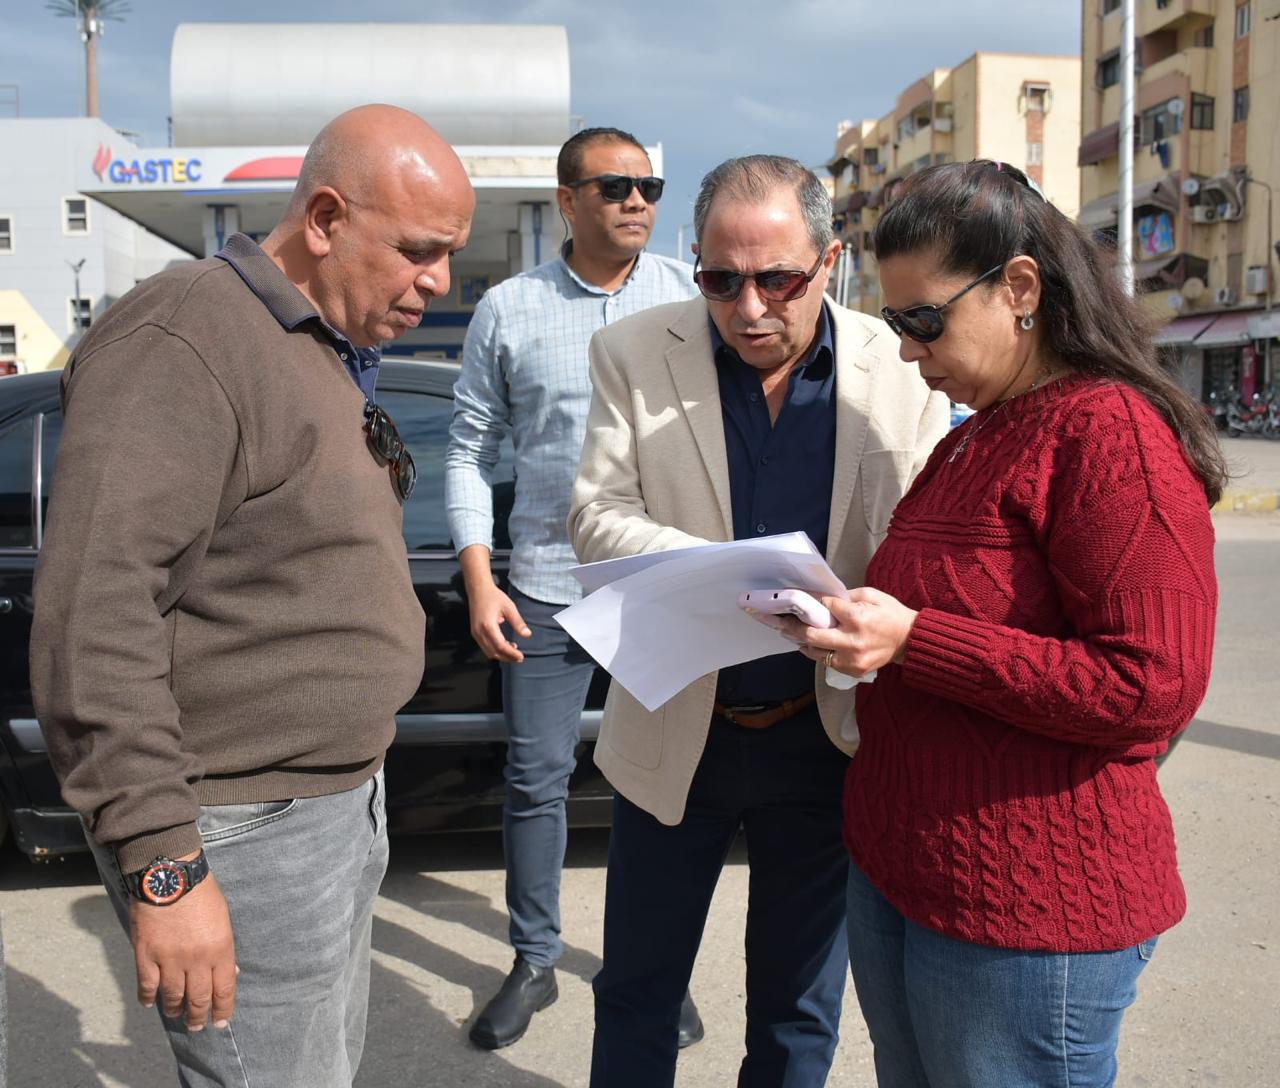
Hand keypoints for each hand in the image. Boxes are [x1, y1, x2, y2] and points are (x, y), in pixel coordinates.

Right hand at [129, 864, 236, 1031]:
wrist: (170, 876)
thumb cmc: (202, 892)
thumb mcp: (223, 918)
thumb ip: (224, 948)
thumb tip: (230, 972)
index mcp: (220, 949)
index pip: (224, 990)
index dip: (223, 1009)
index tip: (221, 1022)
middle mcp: (196, 960)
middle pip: (199, 999)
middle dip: (199, 1017)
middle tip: (197, 1027)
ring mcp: (169, 960)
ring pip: (173, 997)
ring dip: (176, 1011)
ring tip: (177, 1016)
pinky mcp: (146, 956)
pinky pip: (147, 986)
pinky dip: (148, 998)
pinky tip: (151, 1004)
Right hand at [466, 580, 530, 662]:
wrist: (478, 590)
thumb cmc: (494, 597)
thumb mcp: (509, 607)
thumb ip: (518, 622)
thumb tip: (527, 634)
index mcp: (488, 625)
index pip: (500, 646)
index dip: (511, 653)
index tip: (520, 656)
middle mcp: (479, 632)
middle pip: (494, 652)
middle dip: (507, 657)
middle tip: (519, 657)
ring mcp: (475, 633)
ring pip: (488, 652)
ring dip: (501, 655)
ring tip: (513, 651)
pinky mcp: (475, 632)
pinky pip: (484, 646)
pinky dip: (495, 650)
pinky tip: (505, 645)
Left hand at [780, 586, 917, 675]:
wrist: (909, 640)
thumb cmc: (890, 613)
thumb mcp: (871, 595)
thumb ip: (845, 596)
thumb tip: (821, 597)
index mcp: (858, 618)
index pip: (824, 609)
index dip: (810, 603)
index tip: (796, 599)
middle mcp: (853, 641)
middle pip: (812, 636)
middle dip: (792, 627)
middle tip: (779, 621)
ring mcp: (852, 660)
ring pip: (816, 653)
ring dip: (801, 642)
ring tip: (789, 632)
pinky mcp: (854, 671)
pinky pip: (827, 662)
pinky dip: (817, 652)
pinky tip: (809, 644)